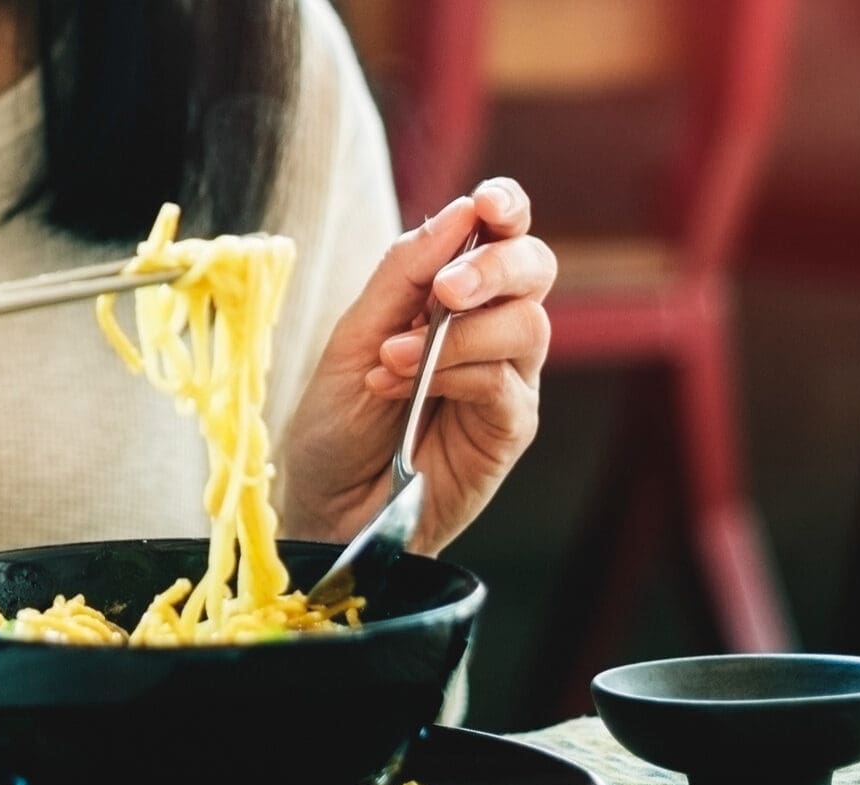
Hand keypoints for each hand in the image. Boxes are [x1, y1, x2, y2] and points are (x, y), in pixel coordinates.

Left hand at [278, 178, 554, 553]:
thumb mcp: (354, 337)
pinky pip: (505, 383)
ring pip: (527, 325)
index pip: (500, 235)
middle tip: (446, 289)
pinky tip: (404, 388)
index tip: (489, 204)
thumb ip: (403, 276)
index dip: (506, 209)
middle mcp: (490, 330)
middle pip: (534, 268)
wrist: (325, 505)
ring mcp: (506, 380)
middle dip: (495, 265)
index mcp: (451, 296)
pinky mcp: (509, 428)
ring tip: (391, 360)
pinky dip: (455, 375)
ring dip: (458, 334)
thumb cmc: (336, 424)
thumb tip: (459, 212)